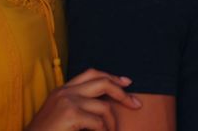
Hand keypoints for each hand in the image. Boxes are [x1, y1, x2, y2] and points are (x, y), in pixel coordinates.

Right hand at [26, 68, 141, 130]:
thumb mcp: (61, 114)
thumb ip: (79, 105)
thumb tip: (106, 103)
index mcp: (62, 90)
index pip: (91, 73)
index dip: (111, 76)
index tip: (127, 82)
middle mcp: (65, 92)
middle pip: (102, 82)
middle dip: (123, 93)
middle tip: (136, 104)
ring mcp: (67, 102)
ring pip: (104, 108)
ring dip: (112, 124)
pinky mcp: (70, 114)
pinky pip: (99, 123)